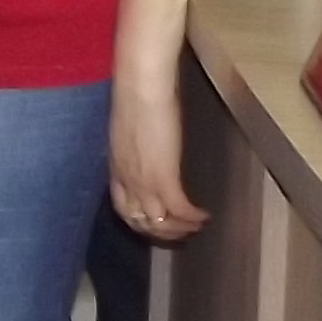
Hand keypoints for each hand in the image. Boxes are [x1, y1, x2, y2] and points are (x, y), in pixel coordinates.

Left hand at [109, 65, 207, 242]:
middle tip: (181, 233)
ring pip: (159, 222)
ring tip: (196, 227)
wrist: (140, 87)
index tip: (155, 223)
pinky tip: (205, 216)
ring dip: (180, 229)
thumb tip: (146, 152)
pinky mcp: (164, 177)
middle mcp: (127, 180)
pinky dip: (193, 217)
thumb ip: (135, 147)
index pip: (122, 208)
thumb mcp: (129, 131)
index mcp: (116, 169)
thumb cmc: (136, 99)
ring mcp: (144, 181)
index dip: (138, 221)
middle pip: (139, 222)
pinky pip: (179, 208)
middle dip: (161, 233)